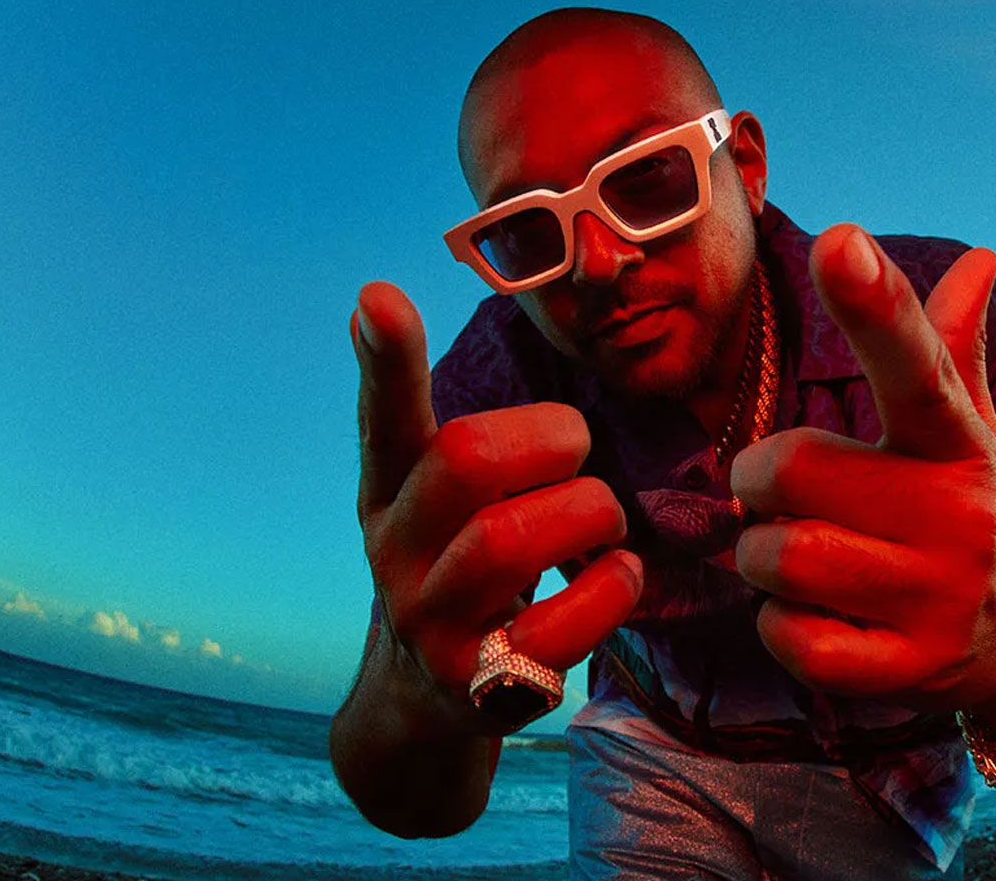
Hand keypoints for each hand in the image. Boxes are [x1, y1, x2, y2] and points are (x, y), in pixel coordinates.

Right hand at [352, 282, 643, 730]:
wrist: (426, 699)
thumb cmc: (458, 563)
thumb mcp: (438, 498)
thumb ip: (443, 423)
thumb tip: (382, 299)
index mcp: (389, 492)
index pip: (384, 417)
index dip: (385, 358)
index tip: (379, 295)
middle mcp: (395, 552)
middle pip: (465, 460)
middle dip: (549, 438)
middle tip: (578, 450)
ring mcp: (430, 622)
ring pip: (508, 541)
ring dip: (587, 513)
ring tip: (602, 521)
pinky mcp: (478, 686)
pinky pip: (555, 629)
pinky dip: (607, 590)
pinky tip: (616, 573)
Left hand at [729, 225, 995, 719]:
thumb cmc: (964, 513)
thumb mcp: (967, 433)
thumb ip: (951, 348)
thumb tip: (978, 258)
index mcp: (958, 442)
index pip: (916, 365)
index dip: (875, 305)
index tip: (841, 240)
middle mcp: (955, 515)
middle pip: (790, 470)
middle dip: (756, 481)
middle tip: (776, 493)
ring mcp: (935, 598)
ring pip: (779, 556)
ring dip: (762, 555)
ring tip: (800, 554)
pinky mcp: (908, 669)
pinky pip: (791, 638)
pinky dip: (779, 626)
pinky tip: (816, 615)